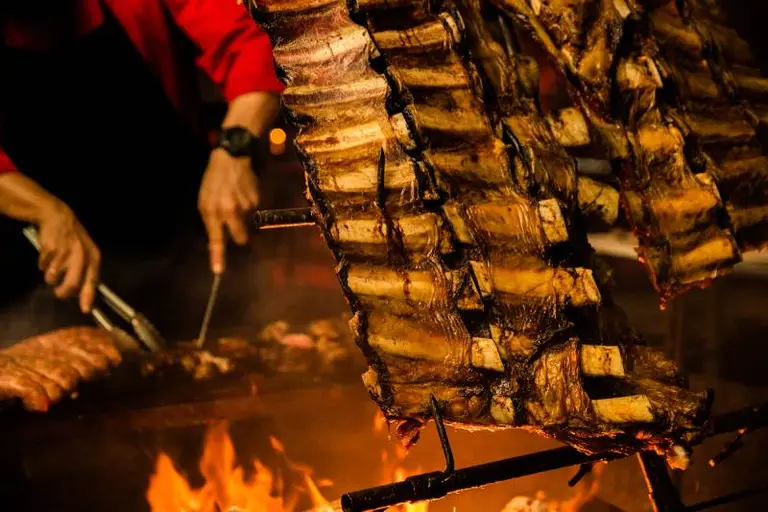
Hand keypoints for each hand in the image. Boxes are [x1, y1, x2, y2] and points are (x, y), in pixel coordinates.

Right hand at [37, 201, 100, 312]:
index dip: (88, 297)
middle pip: (73, 285)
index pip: (92, 281)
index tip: (85, 310)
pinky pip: (43, 267)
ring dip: (50, 277)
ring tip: (52, 267)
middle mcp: (81, 256)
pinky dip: (43, 265)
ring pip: (53, 278)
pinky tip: (47, 255)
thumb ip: (86, 270)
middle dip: (63, 293)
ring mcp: (65, 253)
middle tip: (59, 293)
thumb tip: (83, 294)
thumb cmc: (73, 238)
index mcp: (93, 257)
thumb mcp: (86, 252)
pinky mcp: (50, 250)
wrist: (58, 216)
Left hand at [198, 149, 258, 273]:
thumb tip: (221, 241)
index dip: (218, 256)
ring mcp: (246, 206)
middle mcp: (231, 211)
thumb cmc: (214, 181)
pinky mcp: (258, 200)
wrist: (231, 157)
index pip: (216, 239)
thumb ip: (212, 222)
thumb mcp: (205, 201)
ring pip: (249, 225)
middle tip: (235, 226)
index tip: (218, 271)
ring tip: (236, 200)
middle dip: (240, 237)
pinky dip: (250, 208)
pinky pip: (255, 213)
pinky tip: (243, 194)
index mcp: (214, 211)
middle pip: (241, 239)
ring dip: (244, 219)